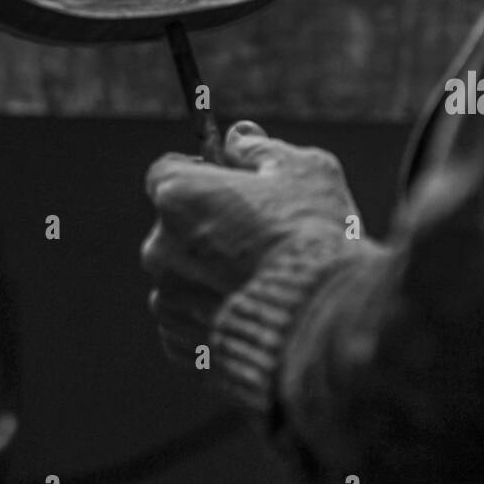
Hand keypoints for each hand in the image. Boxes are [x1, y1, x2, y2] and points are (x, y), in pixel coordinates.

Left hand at [141, 121, 356, 363]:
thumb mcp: (302, 169)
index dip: (200, 175)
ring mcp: (168, 301)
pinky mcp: (183, 347)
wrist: (324, 323)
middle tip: (259, 236)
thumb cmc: (314, 235)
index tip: (232, 185)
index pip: (166, 172)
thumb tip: (238, 136)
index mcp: (177, 195)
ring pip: (183, 277)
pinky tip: (257, 313)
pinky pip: (191, 321)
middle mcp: (159, 247)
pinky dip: (215, 316)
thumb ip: (260, 149)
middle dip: (207, 227)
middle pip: (174, 227)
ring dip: (210, 275)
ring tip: (264, 281)